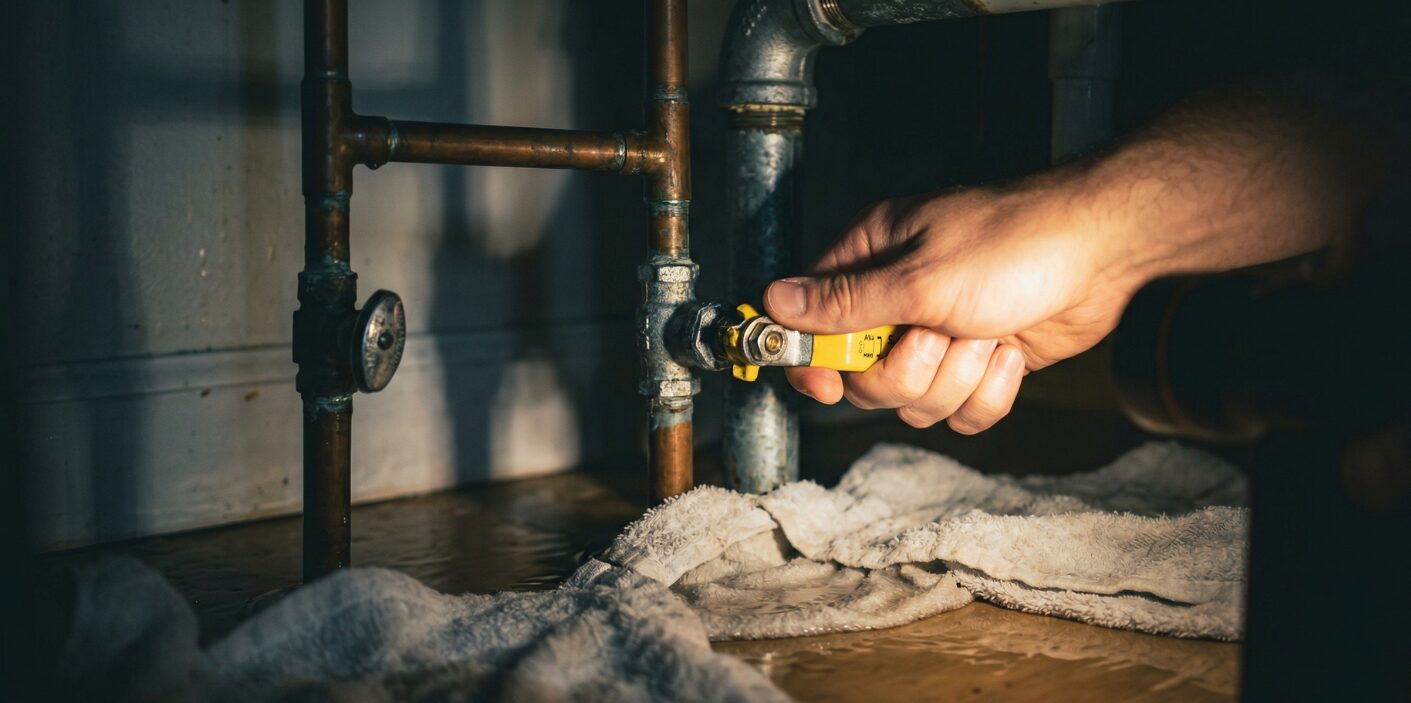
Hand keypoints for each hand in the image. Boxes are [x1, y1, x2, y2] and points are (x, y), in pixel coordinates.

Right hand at [764, 181, 1143, 433]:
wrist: (1105, 253)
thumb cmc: (1014, 244)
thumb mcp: (918, 277)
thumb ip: (842, 303)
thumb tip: (773, 302)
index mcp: (870, 259)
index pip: (810, 322)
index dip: (813, 362)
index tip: (828, 385)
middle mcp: (898, 299)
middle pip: (863, 377)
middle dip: (906, 372)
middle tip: (937, 338)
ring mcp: (941, 334)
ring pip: (914, 401)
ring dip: (955, 378)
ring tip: (986, 335)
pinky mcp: (980, 362)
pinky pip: (960, 411)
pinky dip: (988, 391)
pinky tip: (1010, 351)